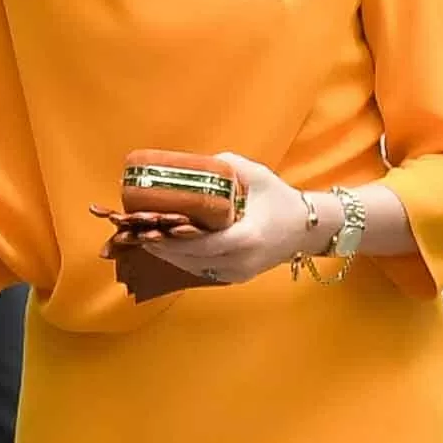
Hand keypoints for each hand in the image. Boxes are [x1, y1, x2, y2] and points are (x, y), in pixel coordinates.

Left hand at [138, 151, 317, 286]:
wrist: (306, 228)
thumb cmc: (280, 199)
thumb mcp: (255, 174)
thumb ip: (223, 167)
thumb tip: (191, 165)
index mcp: (247, 238)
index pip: (201, 243)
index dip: (172, 238)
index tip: (149, 228)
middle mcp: (241, 262)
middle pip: (190, 258)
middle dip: (161, 246)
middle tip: (136, 232)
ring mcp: (237, 274)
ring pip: (192, 267)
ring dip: (167, 254)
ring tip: (143, 238)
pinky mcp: (234, 277)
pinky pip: (201, 270)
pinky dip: (181, 258)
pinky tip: (164, 246)